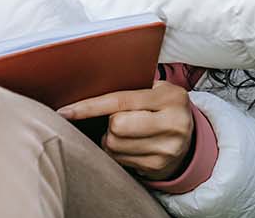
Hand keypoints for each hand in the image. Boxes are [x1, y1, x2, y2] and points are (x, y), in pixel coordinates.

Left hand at [58, 80, 195, 180]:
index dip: (91, 106)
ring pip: (114, 145)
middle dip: (110, 123)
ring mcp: (166, 148)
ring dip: (111, 138)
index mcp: (172, 98)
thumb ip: (133, 87)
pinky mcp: (157, 166)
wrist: (189, 137)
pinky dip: (117, 152)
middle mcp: (173, 124)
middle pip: (116, 126)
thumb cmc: (164, 107)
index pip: (122, 101)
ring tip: (125, 132)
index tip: (65, 111)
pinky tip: (130, 145)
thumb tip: (88, 88)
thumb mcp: (159, 90)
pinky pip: (119, 159)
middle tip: (119, 118)